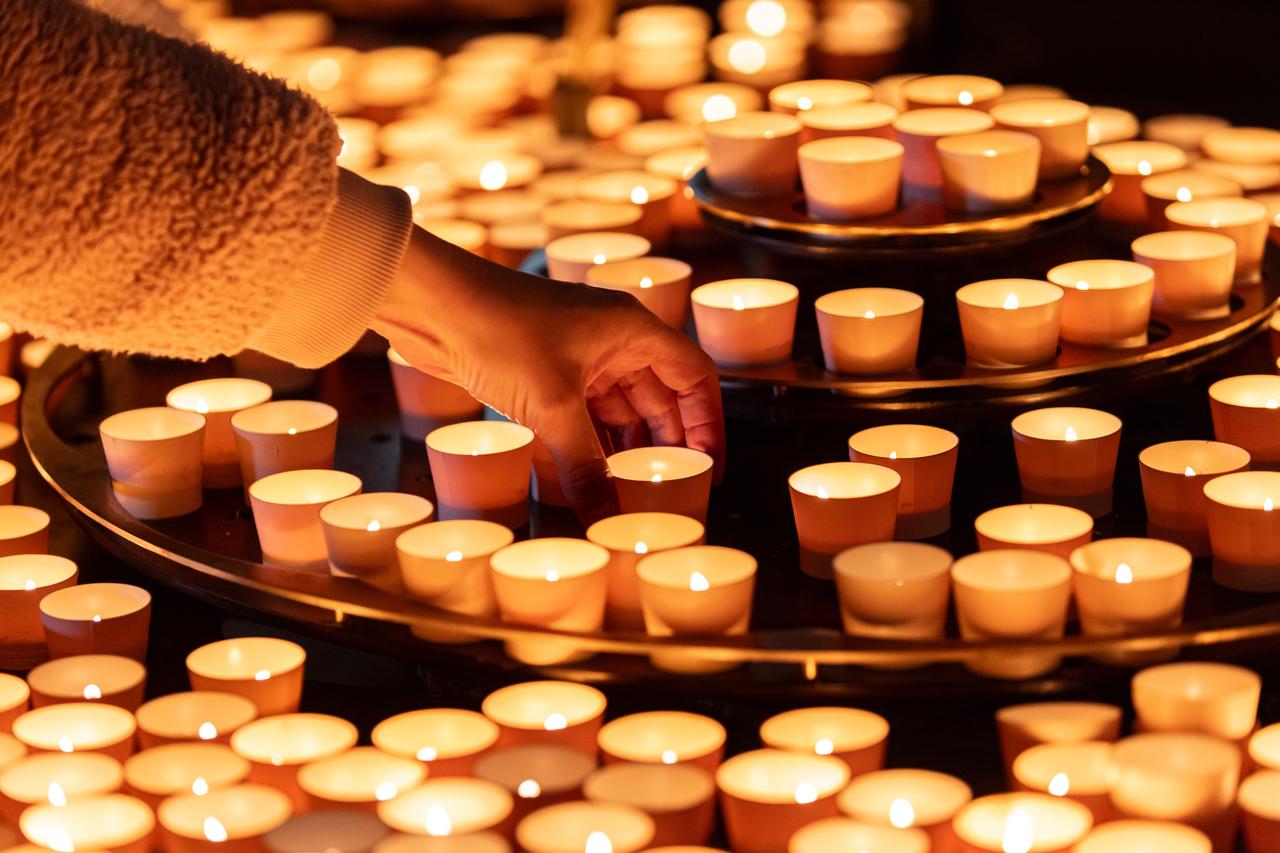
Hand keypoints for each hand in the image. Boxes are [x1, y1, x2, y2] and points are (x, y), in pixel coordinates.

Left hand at [371, 226, 725, 523]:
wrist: (432, 305)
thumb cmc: (498, 330)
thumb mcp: (552, 407)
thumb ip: (584, 465)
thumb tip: (605, 515)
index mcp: (631, 330)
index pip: (694, 376)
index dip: (709, 422)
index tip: (710, 465)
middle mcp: (612, 339)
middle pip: (660, 397)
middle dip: (667, 444)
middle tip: (672, 489)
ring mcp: (578, 356)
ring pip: (620, 410)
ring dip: (627, 449)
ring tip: (634, 492)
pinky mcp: (545, 373)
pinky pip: (584, 415)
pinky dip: (591, 446)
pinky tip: (592, 478)